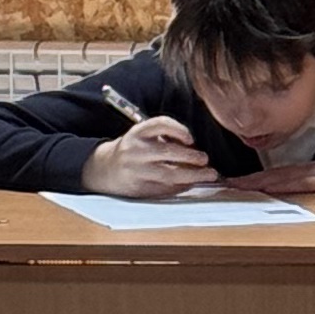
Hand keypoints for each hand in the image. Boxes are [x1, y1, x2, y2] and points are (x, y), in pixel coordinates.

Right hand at [83, 115, 216, 195]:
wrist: (106, 169)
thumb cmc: (134, 150)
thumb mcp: (143, 136)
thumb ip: (165, 137)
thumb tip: (196, 149)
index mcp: (138, 132)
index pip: (159, 125)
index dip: (178, 130)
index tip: (190, 138)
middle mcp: (135, 150)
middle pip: (168, 152)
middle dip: (191, 156)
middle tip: (205, 159)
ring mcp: (137, 170)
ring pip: (169, 174)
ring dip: (193, 175)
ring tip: (208, 174)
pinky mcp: (139, 187)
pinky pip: (164, 189)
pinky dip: (181, 187)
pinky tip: (191, 184)